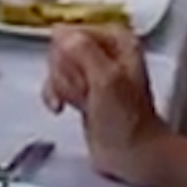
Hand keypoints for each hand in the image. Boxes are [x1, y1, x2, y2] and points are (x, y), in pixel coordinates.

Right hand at [45, 27, 179, 186]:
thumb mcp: (107, 79)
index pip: (69, 31)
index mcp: (116, 39)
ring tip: (82, 103)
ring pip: (56, 66)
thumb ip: (83, 51)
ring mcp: (92, 71)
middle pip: (60, 49)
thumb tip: (59, 32)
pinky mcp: (81, 90)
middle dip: (65, 73)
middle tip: (86, 91)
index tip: (82, 76)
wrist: (132, 154)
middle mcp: (104, 49)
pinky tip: (61, 108)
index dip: (69, 55)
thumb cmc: (126, 118)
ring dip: (61, 87)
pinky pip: (55, 83)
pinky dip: (54, 95)